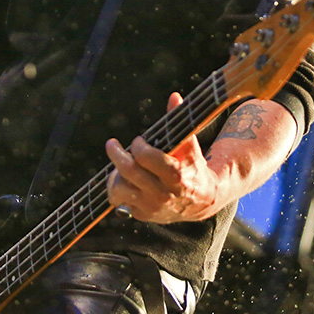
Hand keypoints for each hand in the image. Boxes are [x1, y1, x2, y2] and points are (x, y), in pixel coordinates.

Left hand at [105, 92, 222, 223]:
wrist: (202, 202)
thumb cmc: (193, 168)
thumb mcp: (190, 146)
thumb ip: (179, 122)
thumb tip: (174, 96)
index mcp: (175, 175)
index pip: (146, 157)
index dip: (139, 145)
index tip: (139, 141)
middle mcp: (162, 194)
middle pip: (128, 171)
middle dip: (116, 154)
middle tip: (112, 144)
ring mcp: (151, 207)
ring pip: (119, 188)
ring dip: (116, 174)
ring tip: (121, 166)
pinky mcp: (143, 216)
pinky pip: (121, 201)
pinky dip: (121, 189)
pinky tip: (129, 182)